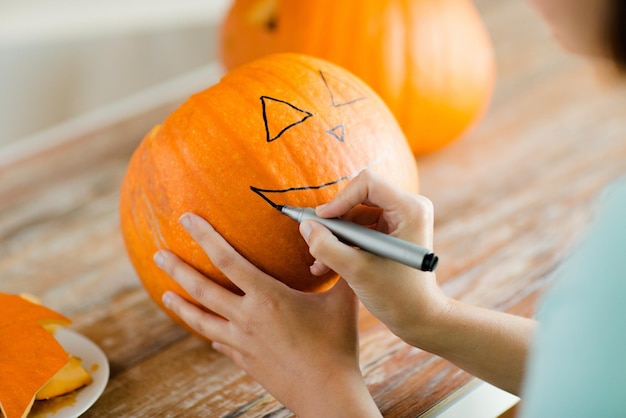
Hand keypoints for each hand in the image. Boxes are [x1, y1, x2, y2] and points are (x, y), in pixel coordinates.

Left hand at [154, 213, 380, 417]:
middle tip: (158, 254)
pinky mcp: (245, 361)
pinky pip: (220, 343)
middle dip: (178, 268)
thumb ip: (342, 266)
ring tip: (166, 293)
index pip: (227, 260)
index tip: (186, 219)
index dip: (205, 236)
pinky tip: (208, 336)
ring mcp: (242, 342)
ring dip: (181, 304)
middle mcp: (247, 318)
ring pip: (202, 320)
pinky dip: (211, 334)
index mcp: (267, 298)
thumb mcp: (344, 301)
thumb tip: (344, 241)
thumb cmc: (338, 346)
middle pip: (203, 289)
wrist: (327, 394)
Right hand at [299, 169, 449, 345]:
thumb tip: (305, 226)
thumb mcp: (357, 271)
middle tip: (315, 240)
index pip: (367, 184)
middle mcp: (408, 208)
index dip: (339, 199)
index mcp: (410, 209)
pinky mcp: (391, 232)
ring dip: (335, 237)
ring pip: (356, 214)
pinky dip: (344, 243)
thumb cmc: (398, 297)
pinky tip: (326, 264)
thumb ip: (326, 247)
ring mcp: (400, 219)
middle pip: (359, 197)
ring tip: (319, 261)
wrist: (420, 319)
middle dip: (335, 222)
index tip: (320, 221)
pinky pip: (360, 228)